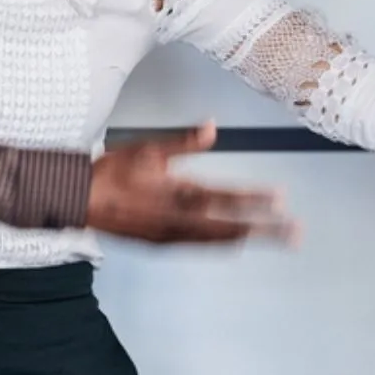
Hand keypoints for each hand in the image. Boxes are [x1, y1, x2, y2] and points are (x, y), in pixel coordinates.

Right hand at [88, 122, 298, 245]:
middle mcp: (179, 221)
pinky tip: (234, 241)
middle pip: (230, 227)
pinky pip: (200, 246)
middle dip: (265, 230)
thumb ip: (185, 142)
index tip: (281, 200)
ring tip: (274, 238)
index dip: (255, 200)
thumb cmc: (112, 172)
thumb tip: (212, 127)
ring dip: (247, 238)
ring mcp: (171, 236)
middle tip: (294, 234)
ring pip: (218, 241)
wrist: (80, 201)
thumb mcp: (149, 149)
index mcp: (178, 194)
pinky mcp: (161, 243)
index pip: (226, 198)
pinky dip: (222, 243)